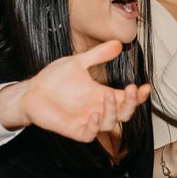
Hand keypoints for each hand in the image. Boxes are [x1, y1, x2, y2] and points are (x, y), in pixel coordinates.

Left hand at [0, 40, 151, 142]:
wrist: (31, 91)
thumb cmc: (54, 79)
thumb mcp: (78, 62)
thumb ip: (98, 55)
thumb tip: (118, 43)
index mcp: (100, 94)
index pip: (125, 98)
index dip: (137, 95)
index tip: (145, 86)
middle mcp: (97, 108)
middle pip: (123, 113)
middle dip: (130, 104)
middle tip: (130, 90)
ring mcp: (87, 120)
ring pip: (110, 125)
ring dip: (113, 112)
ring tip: (108, 97)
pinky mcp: (74, 129)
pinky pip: (90, 134)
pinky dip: (95, 127)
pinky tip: (94, 114)